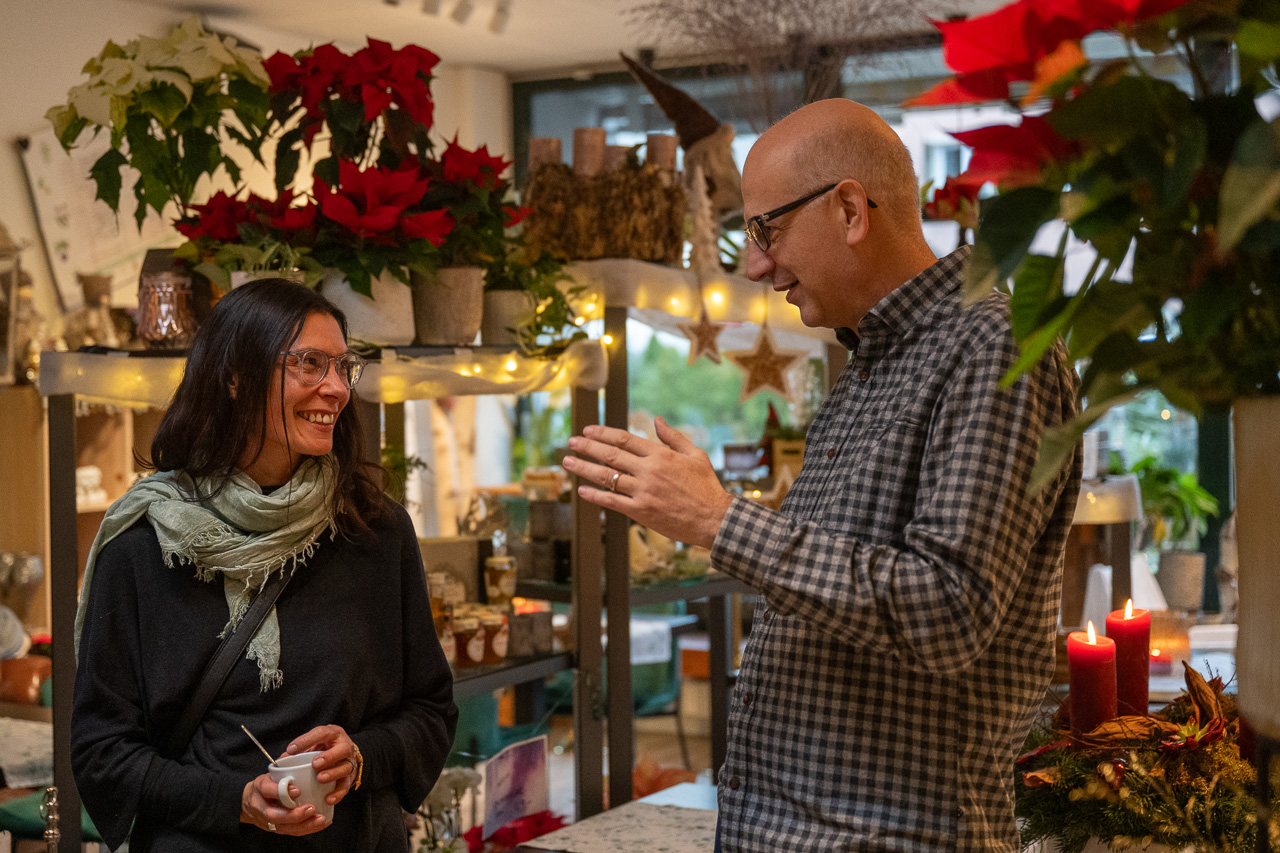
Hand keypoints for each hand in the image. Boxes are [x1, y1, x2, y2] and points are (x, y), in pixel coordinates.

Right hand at [240, 774, 327, 835]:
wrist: (248, 803)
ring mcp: (267, 821)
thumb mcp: (270, 773)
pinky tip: (321, 824)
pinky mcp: (276, 829)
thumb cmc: (265, 785)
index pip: (267, 790)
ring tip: (320, 819)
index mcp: (259, 789)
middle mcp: (261, 808)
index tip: (297, 791)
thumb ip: (283, 768)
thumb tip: (297, 759)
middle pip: (275, 815)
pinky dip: (307, 829)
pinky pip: (291, 832)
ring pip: (284, 827)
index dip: (281, 791)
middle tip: (311, 809)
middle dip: (294, 815)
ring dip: (304, 825)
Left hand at [284, 724, 358, 806]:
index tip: (291, 750)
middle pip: (342, 750)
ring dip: (333, 774)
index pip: (321, 733)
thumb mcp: (314, 743)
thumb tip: (280, 762)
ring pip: (345, 768)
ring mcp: (349, 762)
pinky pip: (346, 786)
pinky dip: (337, 793)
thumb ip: (300, 751)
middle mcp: (344, 746)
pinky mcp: (350, 777)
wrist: (345, 754)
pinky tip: (328, 798)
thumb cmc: (325, 748)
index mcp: (333, 734)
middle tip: (315, 764)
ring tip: (320, 779)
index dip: (306, 740)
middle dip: (329, 757)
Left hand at [563, 416, 733, 549]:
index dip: (603, 433)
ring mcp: (643, 491)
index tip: (588, 430)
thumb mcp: (695, 455)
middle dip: (587, 447)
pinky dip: (595, 495)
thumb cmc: (706, 486)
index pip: (624, 439)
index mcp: (660, 455)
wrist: (713, 518)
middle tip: (571, 442)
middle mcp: (648, 471)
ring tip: (567, 461)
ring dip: (584, 468)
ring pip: (607, 477)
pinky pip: (612, 502)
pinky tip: (581, 490)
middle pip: (610, 455)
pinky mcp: (641, 511)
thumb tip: (657, 419)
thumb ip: (673, 437)